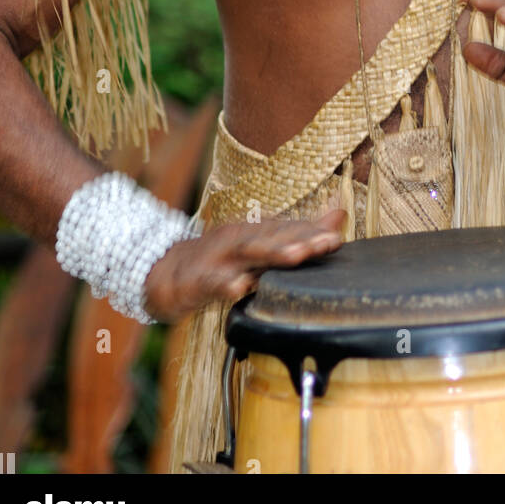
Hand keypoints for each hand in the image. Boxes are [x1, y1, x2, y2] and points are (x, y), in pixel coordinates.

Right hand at [143, 207, 345, 322]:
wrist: (164, 272)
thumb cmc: (220, 259)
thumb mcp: (260, 244)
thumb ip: (300, 232)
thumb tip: (340, 214)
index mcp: (255, 232)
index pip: (289, 229)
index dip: (313, 232)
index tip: (337, 237)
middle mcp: (240, 239)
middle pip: (274, 237)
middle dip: (302, 239)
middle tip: (327, 242)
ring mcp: (219, 258)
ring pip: (248, 254)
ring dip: (273, 253)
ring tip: (297, 255)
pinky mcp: (198, 280)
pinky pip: (213, 282)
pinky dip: (226, 284)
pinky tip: (239, 289)